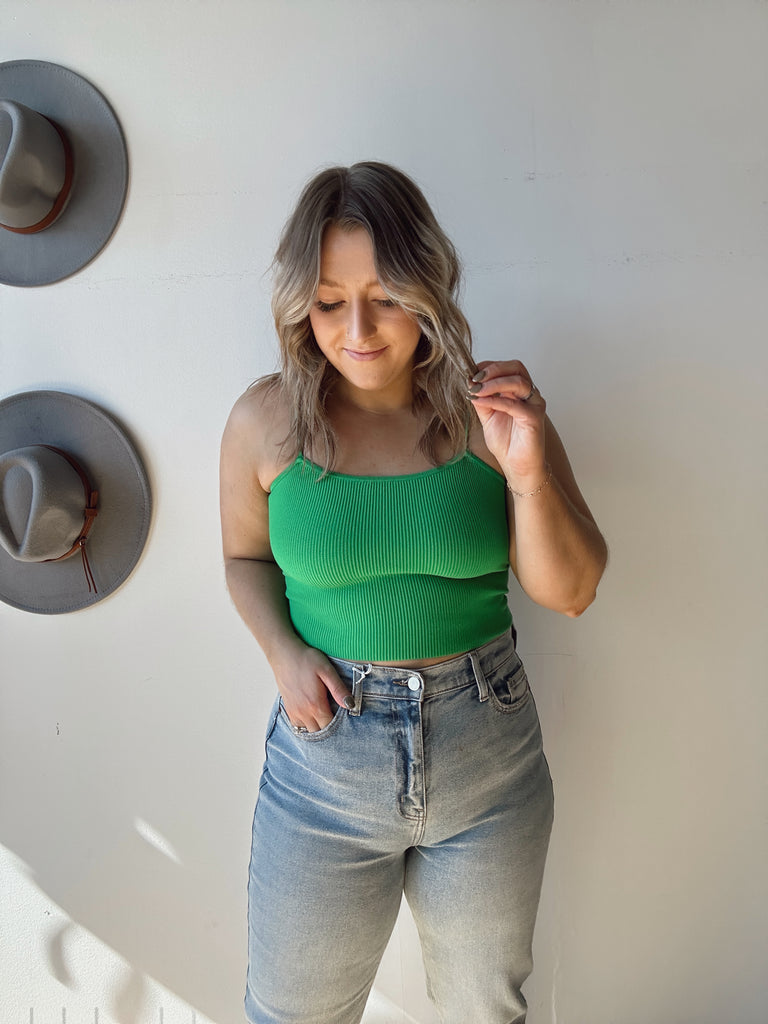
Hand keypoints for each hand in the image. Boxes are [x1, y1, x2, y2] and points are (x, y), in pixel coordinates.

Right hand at [272, 642, 352, 732]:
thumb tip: (350, 705)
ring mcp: (294, 712)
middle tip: (337, 719)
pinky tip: (313, 715)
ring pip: (308, 731)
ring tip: (326, 717)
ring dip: (318, 728)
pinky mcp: (288, 709)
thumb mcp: (327, 670)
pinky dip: (307, 725)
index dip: (340, 726)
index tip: (346, 720)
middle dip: (329, 729)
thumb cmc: (306, 659)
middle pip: (319, 732)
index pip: (330, 727)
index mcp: (315, 704)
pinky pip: (298, 726)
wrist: (284, 653)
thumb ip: (338, 689)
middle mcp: (303, 712)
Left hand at [468, 359, 547, 489]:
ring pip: (518, 382)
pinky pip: (514, 404)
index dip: (489, 366)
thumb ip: (481, 399)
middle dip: (494, 369)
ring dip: (494, 383)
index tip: (471, 372)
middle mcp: (529, 395)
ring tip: (476, 389)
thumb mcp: (487, 417)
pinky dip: (495, 400)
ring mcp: (534, 405)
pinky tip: (480, 401)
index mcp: (519, 392)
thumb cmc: (506, 443)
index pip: (507, 368)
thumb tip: (469, 383)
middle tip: (475, 377)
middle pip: (516, 368)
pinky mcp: (534, 418)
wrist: (517, 467)